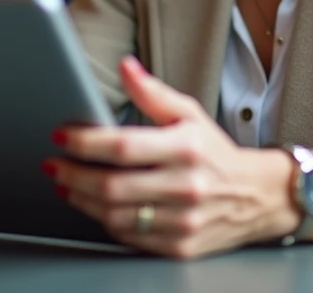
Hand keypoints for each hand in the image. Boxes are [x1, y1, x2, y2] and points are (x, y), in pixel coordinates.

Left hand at [47, 56, 297, 257]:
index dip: (85, 142)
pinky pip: (129, 237)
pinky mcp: (180, 246)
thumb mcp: (189, 114)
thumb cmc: (216, 152)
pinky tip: (95, 206)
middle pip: (112, 185)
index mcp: (186, 148)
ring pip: (115, 215)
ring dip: (81, 200)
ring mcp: (183, 220)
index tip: (62, 136)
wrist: (258, 196)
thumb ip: (152, 92)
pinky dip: (104, 221)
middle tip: (54, 165)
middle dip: (73, 174)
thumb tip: (126, 67)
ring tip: (66, 185)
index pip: (123, 146)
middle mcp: (186, 186)